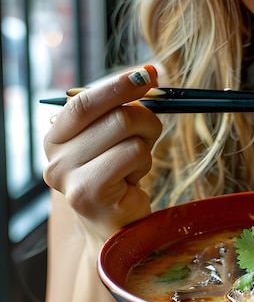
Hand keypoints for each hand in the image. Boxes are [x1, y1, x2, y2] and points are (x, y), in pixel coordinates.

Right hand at [43, 66, 162, 239]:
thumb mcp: (115, 138)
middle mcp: (55, 156)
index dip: (119, 84)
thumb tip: (151, 71)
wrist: (115, 229)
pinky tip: (132, 182)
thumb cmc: (119, 178)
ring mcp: (69, 177)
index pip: (83, 100)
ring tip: (133, 167)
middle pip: (116, 115)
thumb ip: (123, 106)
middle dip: (146, 120)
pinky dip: (144, 164)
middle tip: (149, 136)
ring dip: (146, 147)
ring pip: (129, 133)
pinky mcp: (90, 192)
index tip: (149, 73)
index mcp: (56, 137)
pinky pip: (134, 154)